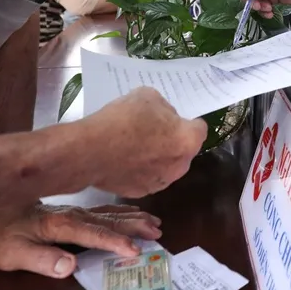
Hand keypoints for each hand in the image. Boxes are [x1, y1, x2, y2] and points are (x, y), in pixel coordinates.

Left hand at [0, 202, 161, 278]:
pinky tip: (137, 214)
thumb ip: (41, 260)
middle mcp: (74, 214)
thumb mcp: (12, 253)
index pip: (92, 233)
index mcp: (60, 224)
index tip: (134, 250)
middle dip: (134, 226)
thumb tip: (69, 266)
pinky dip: (125, 212)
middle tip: (157, 232)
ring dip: (134, 218)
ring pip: (111, 213)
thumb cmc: (5, 234)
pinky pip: (106, 210)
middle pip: (108, 220)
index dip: (113, 242)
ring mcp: (78, 211)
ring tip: (155, 223)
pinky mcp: (78, 211)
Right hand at [80, 88, 206, 197]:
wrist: (90, 151)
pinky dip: (140, 170)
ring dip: (157, 157)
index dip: (188, 121)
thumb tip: (164, 117)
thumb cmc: (123, 119)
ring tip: (135, 145)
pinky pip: (147, 177)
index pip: (200, 129)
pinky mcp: (140, 192)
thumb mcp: (147, 96)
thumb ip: (163, 108)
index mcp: (187, 141)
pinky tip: (124, 159)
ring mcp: (160, 182)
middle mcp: (180, 166)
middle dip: (173, 141)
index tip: (175, 118)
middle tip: (153, 130)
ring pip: (165, 166)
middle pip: (183, 150)